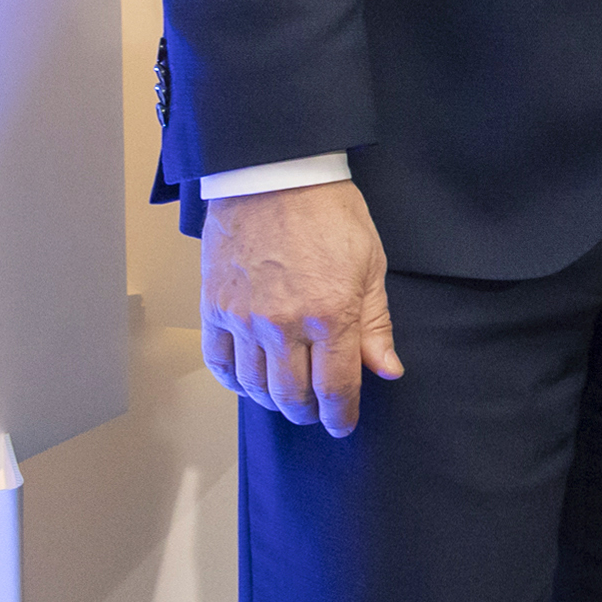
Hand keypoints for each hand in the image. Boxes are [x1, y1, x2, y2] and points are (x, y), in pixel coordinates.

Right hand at [202, 180, 401, 436]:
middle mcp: (284, 324)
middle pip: (292, 395)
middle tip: (318, 411)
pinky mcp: (214, 308)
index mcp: (331, 314)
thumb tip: (387, 370)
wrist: (274, 177)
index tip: (344, 424)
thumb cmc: (331, 214)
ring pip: (255, 386)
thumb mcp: (371, 264)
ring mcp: (244, 319)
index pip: (335, 386)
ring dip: (274, 401)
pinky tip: (250, 383)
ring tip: (288, 399)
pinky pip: (220, 363)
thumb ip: (375, 323)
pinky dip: (236, 382)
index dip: (341, 413)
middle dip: (308, 411)